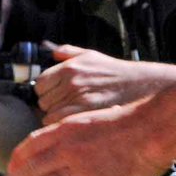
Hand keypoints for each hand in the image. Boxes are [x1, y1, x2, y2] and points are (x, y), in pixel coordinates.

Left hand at [0, 95, 173, 175]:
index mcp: (61, 131)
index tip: (9, 170)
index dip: (16, 162)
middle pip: (31, 171)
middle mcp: (66, 151)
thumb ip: (65, 131)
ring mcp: (80, 172)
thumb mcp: (84, 118)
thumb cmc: (123, 122)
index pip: (28, 148)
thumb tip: (51, 140)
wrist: (148, 129)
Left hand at [34, 45, 175, 123]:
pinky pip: (60, 122)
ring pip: (49, 113)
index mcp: (67, 68)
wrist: (137, 85)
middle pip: (43, 100)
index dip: (44, 91)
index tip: (52, 95)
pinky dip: (61, 124)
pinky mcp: (86, 112)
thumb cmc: (112, 71)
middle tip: (61, 106)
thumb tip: (53, 52)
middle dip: (49, 104)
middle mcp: (70, 82)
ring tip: (67, 114)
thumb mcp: (89, 55)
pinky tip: (70, 122)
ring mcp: (78, 98)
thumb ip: (68, 51)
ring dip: (55, 115)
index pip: (39, 84)